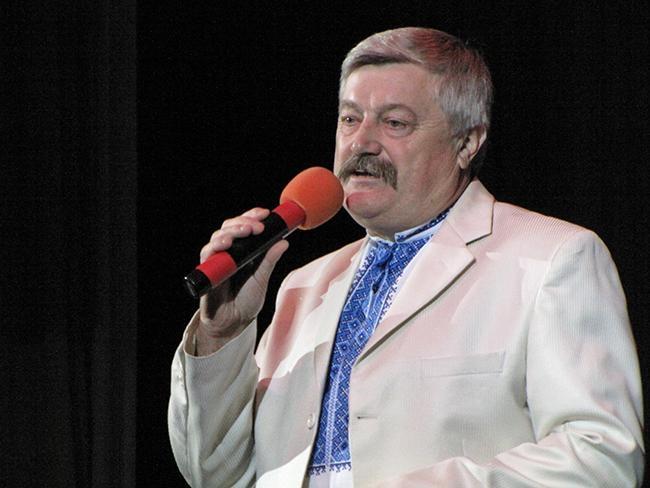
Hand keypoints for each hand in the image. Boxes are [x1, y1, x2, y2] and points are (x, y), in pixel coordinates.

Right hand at [195, 207, 288, 354]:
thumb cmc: (246, 301)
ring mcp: (217, 260)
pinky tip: (225, 244)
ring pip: (218, 236)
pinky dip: (215, 246)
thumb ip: (269, 260)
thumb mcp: (262, 278)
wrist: (232, 324)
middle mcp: (229, 252)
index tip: (265, 213)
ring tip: (244, 231)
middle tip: (257, 225)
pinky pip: (207, 254)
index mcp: (243, 250)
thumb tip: (283, 242)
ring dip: (231, 231)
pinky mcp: (207, 271)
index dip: (252, 216)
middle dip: (243, 222)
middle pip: (230, 227)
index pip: (245, 226)